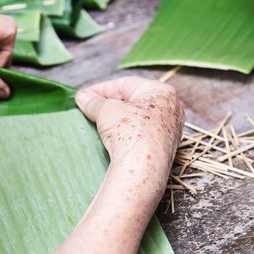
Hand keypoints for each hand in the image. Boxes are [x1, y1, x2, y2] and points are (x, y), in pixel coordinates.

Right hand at [75, 76, 184, 199]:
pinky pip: (141, 134)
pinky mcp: (164, 148)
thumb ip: (94, 102)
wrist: (143, 168)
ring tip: (96, 122)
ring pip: (137, 118)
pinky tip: (111, 137)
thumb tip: (82, 97)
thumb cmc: (130, 131)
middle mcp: (170, 108)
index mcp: (161, 91)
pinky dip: (125, 132)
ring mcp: (169, 129)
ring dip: (116, 119)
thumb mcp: (106, 111)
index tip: (83, 96)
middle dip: (108, 103)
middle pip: (132, 100)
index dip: (100, 90)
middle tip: (88, 108)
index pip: (125, 84)